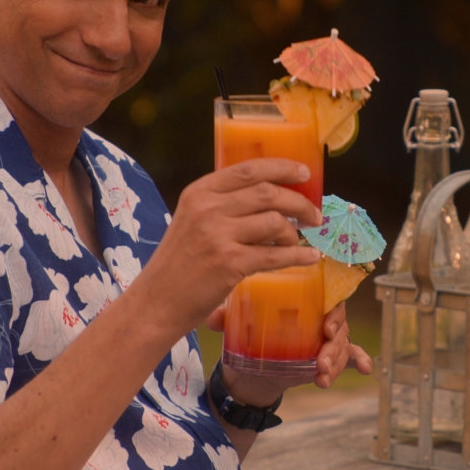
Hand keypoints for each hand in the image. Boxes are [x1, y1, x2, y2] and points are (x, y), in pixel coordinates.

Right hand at [129, 159, 321, 339]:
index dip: (283, 168)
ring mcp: (218, 235)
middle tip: (313, 215)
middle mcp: (207, 208)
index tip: (305, 172)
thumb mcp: (192, 221)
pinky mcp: (229, 263)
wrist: (156, 302)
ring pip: (275, 221)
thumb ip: (222, 205)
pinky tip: (308, 257)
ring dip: (294, 232)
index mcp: (199, 192)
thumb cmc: (179, 263)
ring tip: (296, 242)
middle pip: (268, 192)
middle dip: (299, 202)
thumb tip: (272, 196)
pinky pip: (275, 255)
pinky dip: (298, 255)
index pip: (249, 169)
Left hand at [205, 303, 372, 405]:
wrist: (251, 369)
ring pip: (343, 344)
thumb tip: (213, 319)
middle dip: (334, 344)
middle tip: (320, 360)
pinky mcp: (328, 356)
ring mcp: (326, 337)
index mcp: (301, 299)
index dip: (332, 311)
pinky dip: (359, 360)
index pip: (326, 297)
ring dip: (337, 361)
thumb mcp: (237, 325)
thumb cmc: (248, 334)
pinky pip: (351, 356)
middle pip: (338, 323)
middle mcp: (318, 314)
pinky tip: (366, 368)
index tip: (324, 329)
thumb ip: (227, 319)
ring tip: (321, 376)